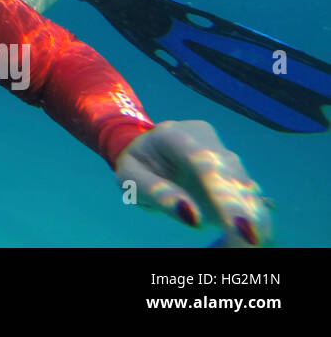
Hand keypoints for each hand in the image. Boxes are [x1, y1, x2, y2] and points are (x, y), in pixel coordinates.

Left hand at [115, 119, 272, 245]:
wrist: (149, 148)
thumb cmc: (138, 165)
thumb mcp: (131, 178)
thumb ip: (157, 193)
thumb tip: (193, 218)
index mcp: (175, 136)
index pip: (205, 163)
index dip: (225, 196)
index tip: (241, 227)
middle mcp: (207, 141)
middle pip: (233, 177)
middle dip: (243, 214)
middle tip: (250, 243)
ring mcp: (225, 156)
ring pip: (248, 190)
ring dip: (250, 222)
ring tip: (239, 246)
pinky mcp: (236, 175)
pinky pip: (251, 200)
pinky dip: (250, 224)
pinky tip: (240, 243)